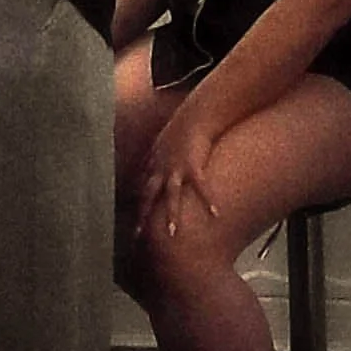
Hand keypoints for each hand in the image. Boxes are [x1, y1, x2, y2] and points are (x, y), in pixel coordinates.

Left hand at [138, 111, 219, 241]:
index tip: (134, 221)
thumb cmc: (183, 127)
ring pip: (170, 196)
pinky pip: (201, 188)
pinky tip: (216, 214)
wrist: (195, 115)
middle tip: (137, 236)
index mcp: (154, 163)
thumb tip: (152, 164)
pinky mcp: (194, 166)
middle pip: (148, 196)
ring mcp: (176, 167)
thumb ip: (157, 155)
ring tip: (171, 234)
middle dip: (142, 216)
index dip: (138, 205)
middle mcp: (161, 167)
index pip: (142, 188)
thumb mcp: (163, 141)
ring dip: (170, 215)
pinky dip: (208, 201)